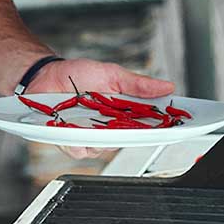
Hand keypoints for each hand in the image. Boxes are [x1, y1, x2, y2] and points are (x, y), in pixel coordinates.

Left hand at [28, 58, 175, 160]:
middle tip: (133, 124)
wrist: (45, 75)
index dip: (163, 128)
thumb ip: (137, 84)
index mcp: (122, 113)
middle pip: (128, 141)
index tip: (177, 126)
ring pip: (103, 148)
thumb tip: (167, 86)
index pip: (148, 125)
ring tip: (94, 121)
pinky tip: (74, 130)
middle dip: (132, 135)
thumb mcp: (111, 74)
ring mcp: (89, 136)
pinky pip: (79, 150)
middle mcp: (108, 128)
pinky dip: (78, 142)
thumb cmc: (77, 75)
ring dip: (100, 137)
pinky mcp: (69, 141)